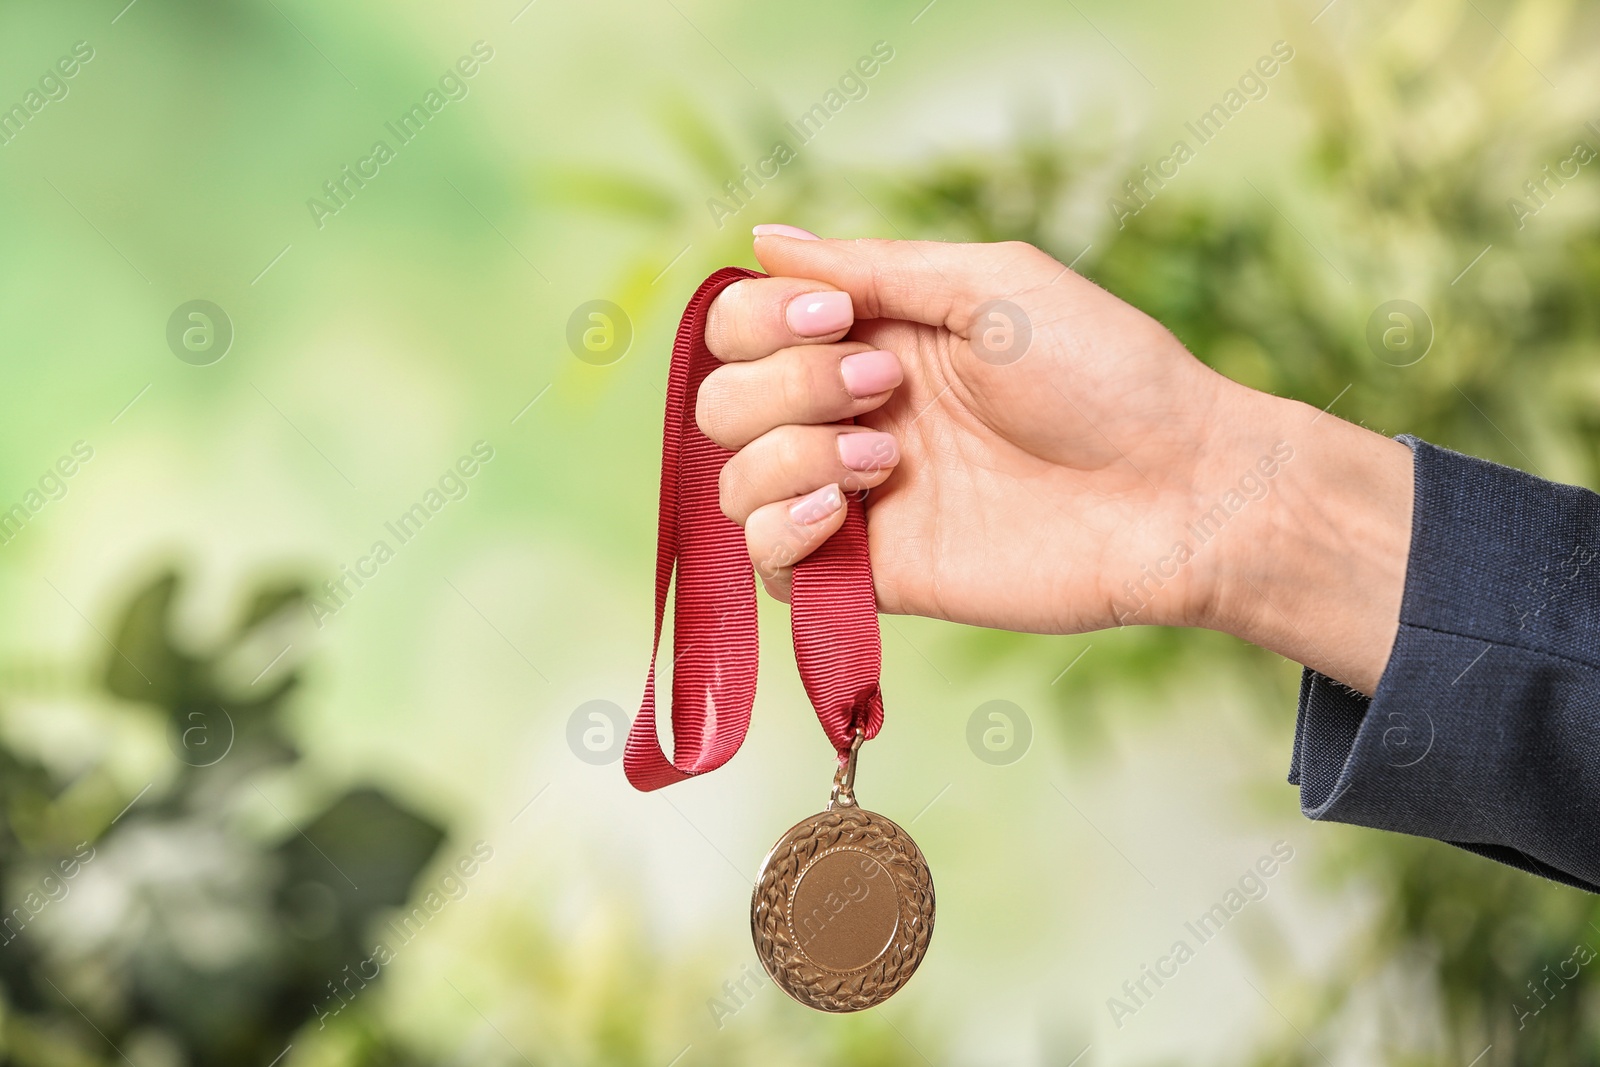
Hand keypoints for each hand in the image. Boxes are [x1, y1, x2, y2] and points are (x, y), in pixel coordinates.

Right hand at [698, 228, 1412, 692]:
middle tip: (886, 391)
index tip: (837, 319)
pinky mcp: (871, 573)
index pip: (745, 325)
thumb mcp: (991, 285)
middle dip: (786, 385)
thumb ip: (873, 267)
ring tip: (882, 457)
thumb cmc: (1105, 373)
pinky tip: (841, 512)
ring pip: (734, 478)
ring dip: (787, 454)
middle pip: (724, 400)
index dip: (760, 320)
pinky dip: (778, 530)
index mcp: (873, 337)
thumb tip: (762, 238)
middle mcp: (848, 414)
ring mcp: (856, 496)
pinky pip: (766, 561)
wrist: (1175, 491)